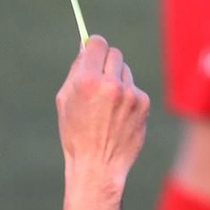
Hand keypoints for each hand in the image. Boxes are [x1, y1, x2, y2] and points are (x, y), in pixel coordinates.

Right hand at [56, 35, 151, 209]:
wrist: (99, 166)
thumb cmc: (76, 134)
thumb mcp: (65, 100)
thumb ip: (76, 71)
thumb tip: (86, 47)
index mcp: (87, 80)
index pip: (97, 43)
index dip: (94, 46)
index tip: (94, 51)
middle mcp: (111, 84)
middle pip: (114, 53)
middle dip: (106, 62)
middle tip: (100, 78)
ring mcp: (130, 94)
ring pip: (126, 71)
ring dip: (118, 80)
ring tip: (108, 106)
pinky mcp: (144, 104)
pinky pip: (135, 89)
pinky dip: (128, 98)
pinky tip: (119, 116)